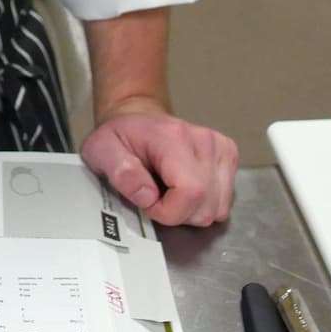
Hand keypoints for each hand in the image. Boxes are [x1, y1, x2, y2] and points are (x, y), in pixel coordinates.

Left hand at [80, 100, 238, 226]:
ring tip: (170, 193)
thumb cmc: (121, 136)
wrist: (137, 117)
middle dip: (178, 214)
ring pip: (219, 208)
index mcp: (173, 138)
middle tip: (156, 197)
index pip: (190, 192)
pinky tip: (185, 189)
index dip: (167, 211)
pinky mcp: (228, 155)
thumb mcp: (102, 151)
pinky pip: (225, 201)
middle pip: (206, 206)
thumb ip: (120, 171)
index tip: (148, 203)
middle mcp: (203, 141)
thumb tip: (147, 196)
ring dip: (192, 211)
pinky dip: (205, 204)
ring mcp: (220, 147)